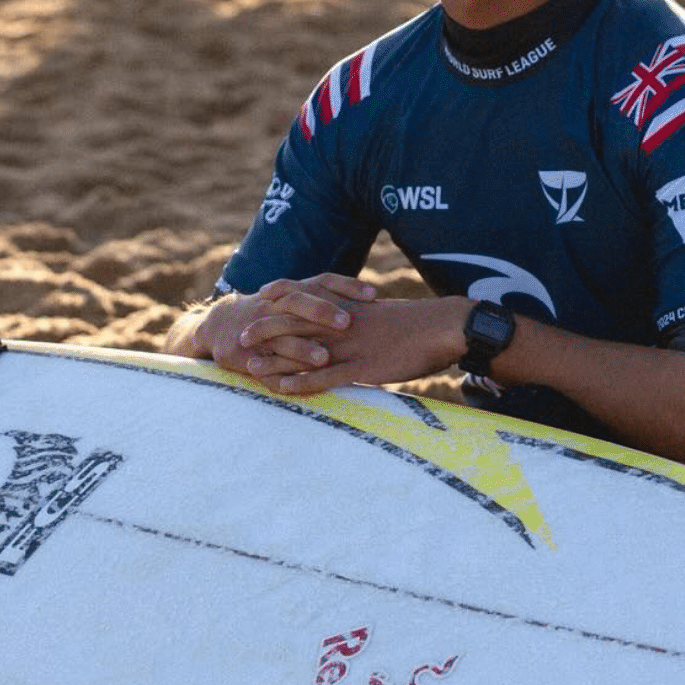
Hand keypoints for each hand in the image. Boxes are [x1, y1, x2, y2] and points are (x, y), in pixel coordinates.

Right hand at [181, 273, 375, 377]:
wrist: (222, 325)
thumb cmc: (274, 313)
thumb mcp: (298, 301)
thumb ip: (330, 299)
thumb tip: (376, 303)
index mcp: (293, 292)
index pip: (322, 280)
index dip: (346, 286)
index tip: (372, 294)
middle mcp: (276, 306)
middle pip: (299, 303)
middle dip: (322, 311)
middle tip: (348, 322)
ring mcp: (260, 331)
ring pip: (281, 337)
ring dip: (302, 348)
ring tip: (324, 358)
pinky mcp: (247, 355)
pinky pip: (263, 366)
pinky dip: (276, 375)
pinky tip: (292, 385)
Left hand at [245, 294, 469, 396]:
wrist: (443, 327)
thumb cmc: (418, 324)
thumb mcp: (384, 315)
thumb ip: (363, 318)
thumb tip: (352, 323)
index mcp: (349, 306)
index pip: (307, 296)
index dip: (282, 297)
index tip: (260, 298)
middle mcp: (343, 322)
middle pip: (295, 323)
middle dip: (265, 329)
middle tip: (241, 337)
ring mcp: (351, 345)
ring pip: (303, 351)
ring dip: (274, 360)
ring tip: (248, 368)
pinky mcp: (362, 367)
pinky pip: (325, 377)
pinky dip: (301, 383)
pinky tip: (282, 389)